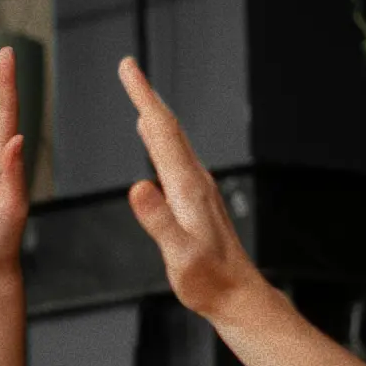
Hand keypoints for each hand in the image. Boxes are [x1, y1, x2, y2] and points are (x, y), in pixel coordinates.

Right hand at [116, 58, 266, 322]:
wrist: (237, 296)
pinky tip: (156, 144)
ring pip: (173, 142)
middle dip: (146, 96)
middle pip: (168, 129)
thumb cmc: (208, 281)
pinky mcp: (197, 202)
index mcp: (187, 188)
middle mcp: (195, 182)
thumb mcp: (179, 255)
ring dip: (154, 116)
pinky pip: (175, 160)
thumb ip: (158, 221)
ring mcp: (198, 190)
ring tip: (139, 99)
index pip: (162, 132)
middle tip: (128, 69)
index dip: (143, 97)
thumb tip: (138, 186)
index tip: (128, 69)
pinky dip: (161, 141)